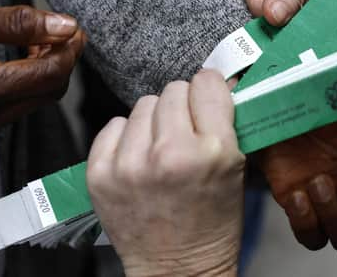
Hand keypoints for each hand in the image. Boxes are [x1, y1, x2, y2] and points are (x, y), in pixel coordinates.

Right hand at [0, 2, 85, 140]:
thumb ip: (18, 22)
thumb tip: (65, 25)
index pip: (46, 74)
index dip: (68, 51)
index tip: (75, 29)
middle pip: (50, 89)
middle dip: (63, 58)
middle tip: (65, 31)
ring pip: (42, 98)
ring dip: (51, 68)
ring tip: (44, 39)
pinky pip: (26, 103)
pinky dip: (36, 79)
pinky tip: (29, 56)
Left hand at [87, 70, 244, 276]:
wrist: (177, 270)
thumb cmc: (213, 223)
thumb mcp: (236, 170)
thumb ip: (225, 123)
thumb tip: (217, 80)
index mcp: (212, 151)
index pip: (206, 84)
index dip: (209, 90)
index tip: (207, 99)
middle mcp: (169, 153)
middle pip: (172, 90)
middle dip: (182, 107)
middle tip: (185, 131)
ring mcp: (130, 164)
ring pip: (143, 104)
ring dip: (155, 121)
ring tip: (161, 149)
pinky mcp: (101, 174)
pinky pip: (114, 125)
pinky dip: (127, 136)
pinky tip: (139, 158)